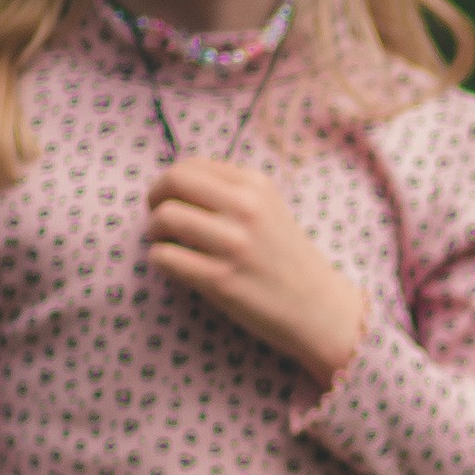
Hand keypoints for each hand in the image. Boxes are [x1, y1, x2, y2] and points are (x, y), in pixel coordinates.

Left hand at [146, 160, 365, 382]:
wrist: (319, 309)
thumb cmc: (286, 260)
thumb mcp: (269, 210)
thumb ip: (229, 192)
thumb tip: (174, 184)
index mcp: (256, 185)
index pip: (190, 165)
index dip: (170, 183)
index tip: (171, 201)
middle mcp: (246, 208)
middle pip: (173, 182)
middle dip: (155, 200)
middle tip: (159, 220)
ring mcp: (234, 244)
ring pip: (164, 218)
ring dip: (155, 232)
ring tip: (167, 245)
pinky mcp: (221, 280)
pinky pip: (164, 257)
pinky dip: (160, 260)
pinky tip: (175, 267)